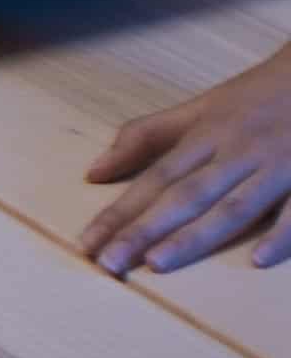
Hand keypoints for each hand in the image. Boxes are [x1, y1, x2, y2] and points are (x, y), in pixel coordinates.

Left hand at [79, 46, 290, 274]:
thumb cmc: (258, 95)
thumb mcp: (200, 108)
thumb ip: (146, 136)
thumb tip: (94, 172)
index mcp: (204, 138)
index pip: (153, 180)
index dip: (118, 213)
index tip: (85, 244)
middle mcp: (235, 153)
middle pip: (184, 196)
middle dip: (143, 230)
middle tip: (108, 263)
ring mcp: (276, 166)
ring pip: (232, 206)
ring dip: (196, 235)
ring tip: (157, 263)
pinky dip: (281, 234)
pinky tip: (257, 260)